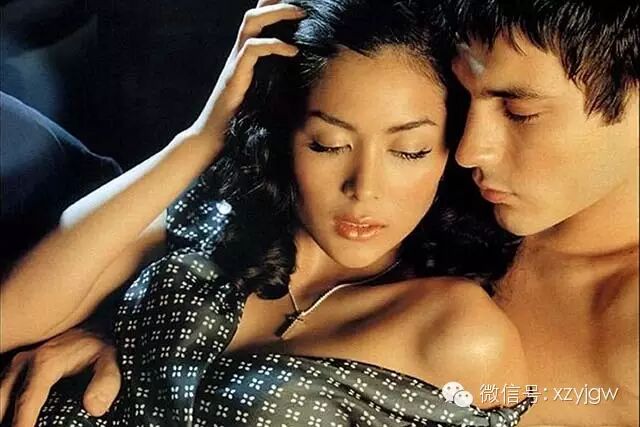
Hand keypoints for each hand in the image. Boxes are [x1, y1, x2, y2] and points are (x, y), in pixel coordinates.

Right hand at [0, 328, 120, 426]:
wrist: (91, 326)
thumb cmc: (99, 346)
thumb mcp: (110, 361)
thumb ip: (106, 382)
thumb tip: (94, 408)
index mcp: (44, 362)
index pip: (25, 402)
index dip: (22, 424)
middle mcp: (23, 362)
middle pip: (2, 401)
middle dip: (7, 420)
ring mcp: (16, 365)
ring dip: (4, 413)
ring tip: (15, 424)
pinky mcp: (14, 368)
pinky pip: (2, 390)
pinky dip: (5, 405)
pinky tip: (13, 416)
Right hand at [189, 0, 303, 136]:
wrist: (216, 135)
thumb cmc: (242, 118)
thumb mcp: (268, 92)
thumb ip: (281, 78)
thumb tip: (308, 73)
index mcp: (247, 54)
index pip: (259, 20)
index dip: (275, 6)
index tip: (300, 5)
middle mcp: (240, 52)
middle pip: (255, 12)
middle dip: (278, 2)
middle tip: (304, 4)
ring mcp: (236, 61)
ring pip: (252, 21)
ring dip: (277, 13)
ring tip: (300, 14)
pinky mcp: (235, 74)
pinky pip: (252, 48)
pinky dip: (274, 45)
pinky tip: (293, 51)